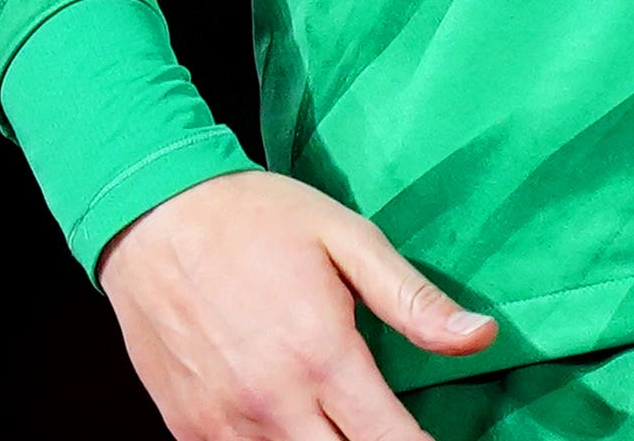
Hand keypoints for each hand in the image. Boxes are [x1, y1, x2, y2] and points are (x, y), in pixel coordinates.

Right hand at [97, 169, 495, 440]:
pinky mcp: (188, 429)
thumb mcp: (346, 237)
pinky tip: (292, 426)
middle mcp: (273, 402)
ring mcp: (224, 423)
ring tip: (342, 426)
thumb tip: (481, 337)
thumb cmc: (255, 218)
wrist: (152, 214)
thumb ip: (413, 298)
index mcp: (322, 355)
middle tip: (384, 427)